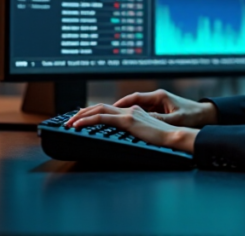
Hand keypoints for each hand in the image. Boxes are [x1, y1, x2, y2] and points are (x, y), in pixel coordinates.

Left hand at [66, 104, 197, 152]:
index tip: (81, 117)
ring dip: (81, 116)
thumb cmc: (164, 139)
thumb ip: (136, 131)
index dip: (92, 111)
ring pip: (98, 110)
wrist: (175, 136)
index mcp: (134, 112)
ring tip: (69, 123)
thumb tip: (128, 135)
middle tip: (70, 120)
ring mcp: (128, 113)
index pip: (108, 109)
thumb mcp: (146, 134)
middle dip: (82, 112)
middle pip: (100, 107)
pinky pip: (102, 118)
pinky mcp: (127, 120)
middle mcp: (129, 110)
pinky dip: (87, 120)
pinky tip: (78, 125)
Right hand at [114, 89, 217, 127]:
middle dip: (119, 107)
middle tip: (105, 113)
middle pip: (133, 101)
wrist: (206, 114)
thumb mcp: (176, 119)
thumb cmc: (193, 115)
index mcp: (159, 96)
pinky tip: (128, 123)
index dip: (121, 103)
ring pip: (137, 107)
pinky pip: (144, 111)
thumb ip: (159, 119)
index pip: (135, 98)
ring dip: (126, 112)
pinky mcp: (161, 109)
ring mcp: (159, 103)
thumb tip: (142, 119)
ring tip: (112, 119)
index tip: (109, 108)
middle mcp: (157, 97)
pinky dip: (135, 116)